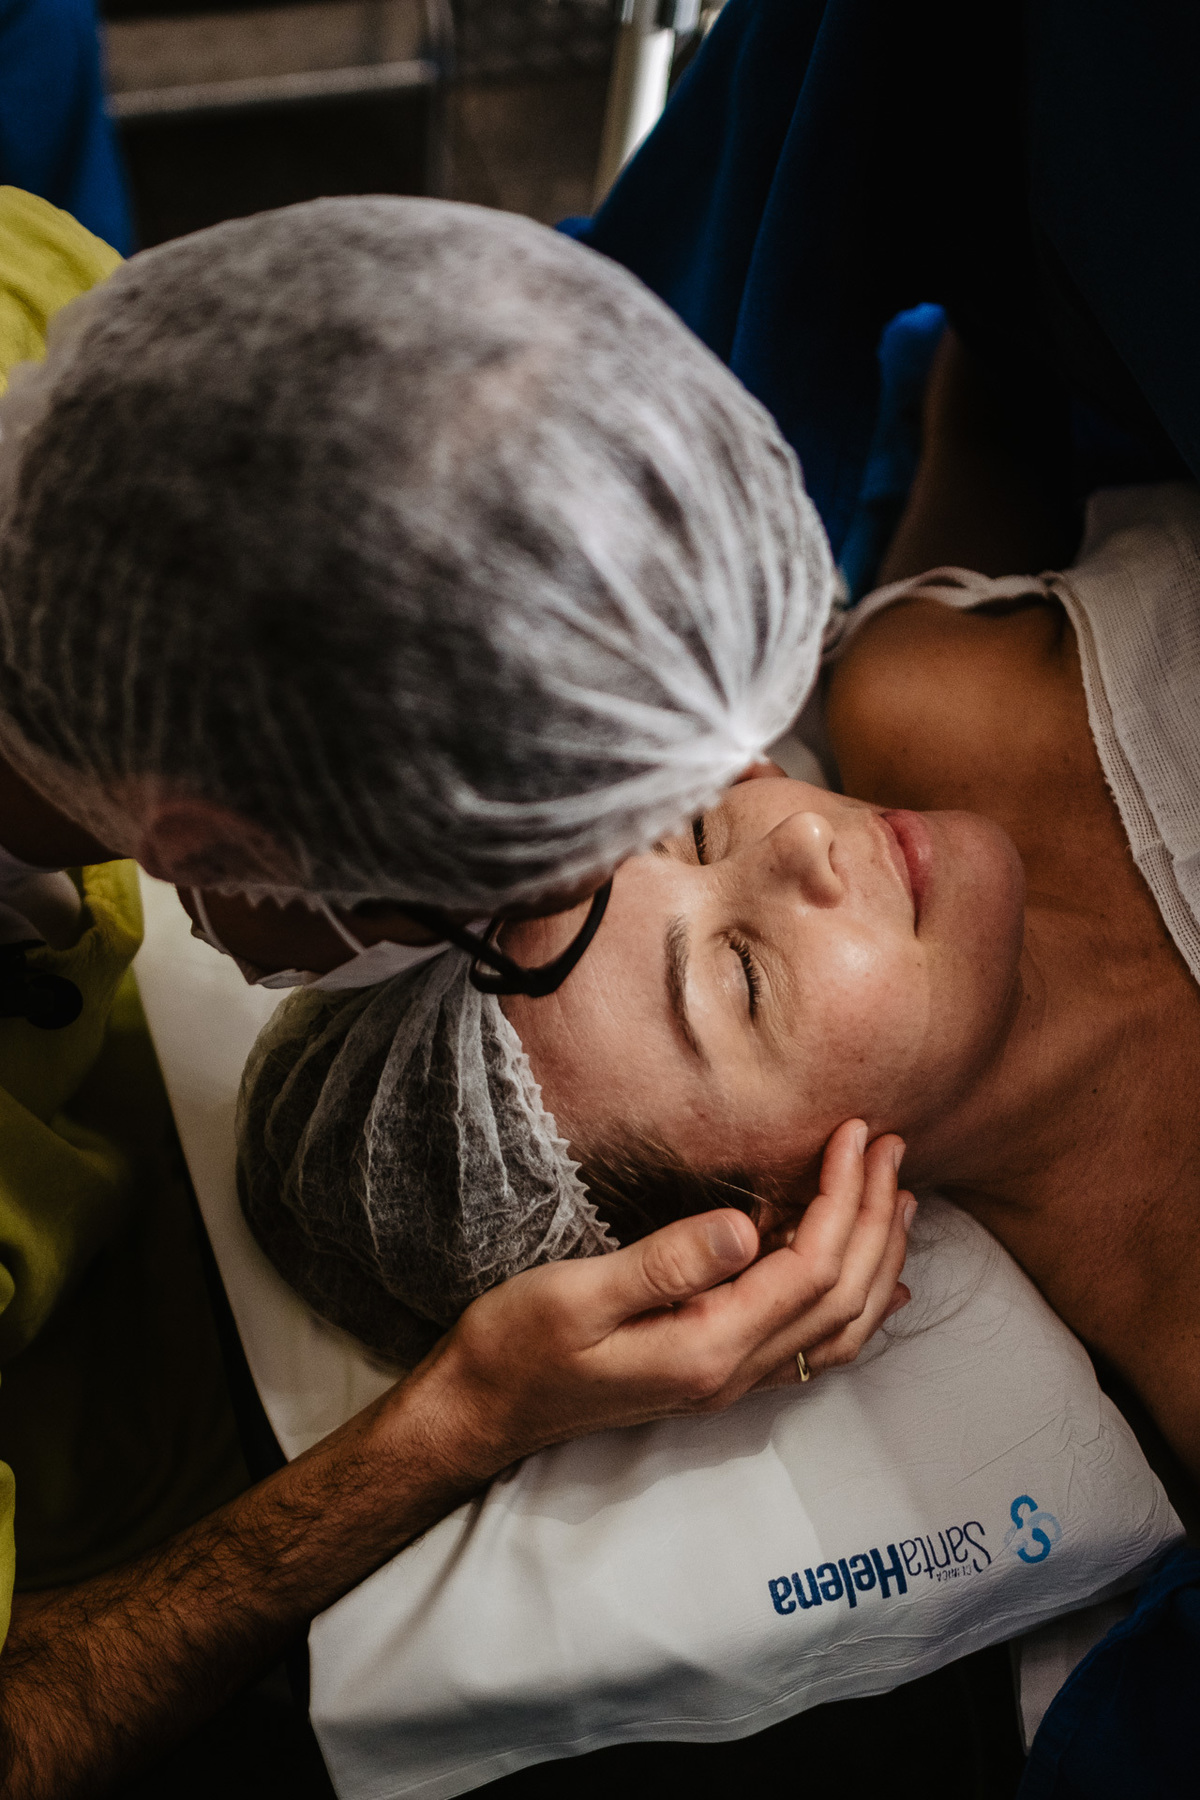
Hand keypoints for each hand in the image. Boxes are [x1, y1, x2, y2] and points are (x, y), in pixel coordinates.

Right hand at [410, 1119, 913, 1478]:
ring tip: (896, 1197)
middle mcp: (733, 1373)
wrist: (485, 1407)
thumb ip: (666, 1264)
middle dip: (874, 1217)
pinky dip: (856, 1308)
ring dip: (877, 1259)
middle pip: (841, 1297)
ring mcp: (729, 1381)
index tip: (854, 1134)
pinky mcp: (717, 1373)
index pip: (810, 1270)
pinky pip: (813, 1346)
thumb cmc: (518, 1344)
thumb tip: (747, 1227)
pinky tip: (877, 1285)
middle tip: (891, 1145)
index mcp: (707, 1348)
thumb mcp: (578, 1294)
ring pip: (840, 1327)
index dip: (843, 1198)